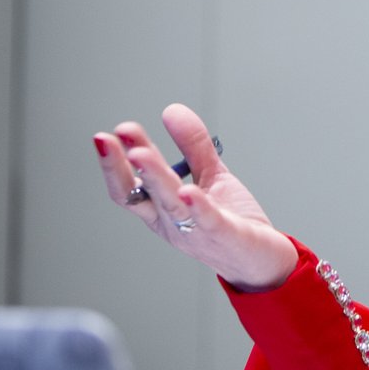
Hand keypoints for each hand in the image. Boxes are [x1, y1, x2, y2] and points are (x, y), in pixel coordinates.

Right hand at [94, 103, 297, 291]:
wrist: (261, 259)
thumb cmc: (231, 220)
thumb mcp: (210, 176)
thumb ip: (193, 145)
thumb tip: (171, 110)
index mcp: (162, 210)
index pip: (131, 187)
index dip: (115, 163)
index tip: (107, 135)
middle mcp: (172, 223)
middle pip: (144, 193)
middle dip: (125, 165)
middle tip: (113, 135)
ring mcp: (196, 231)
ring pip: (171, 204)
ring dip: (155, 178)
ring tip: (140, 153)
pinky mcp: (224, 235)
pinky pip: (207, 221)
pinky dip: (197, 206)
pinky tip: (188, 190)